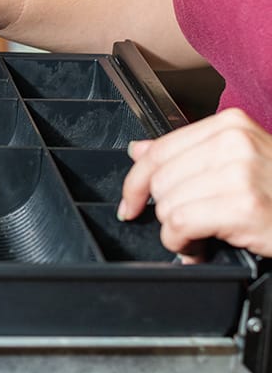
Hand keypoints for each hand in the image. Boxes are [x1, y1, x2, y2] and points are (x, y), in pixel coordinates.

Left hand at [119, 108, 271, 261]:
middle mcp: (232, 143)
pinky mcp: (242, 205)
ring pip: (167, 204)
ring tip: (198, 236)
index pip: (158, 150)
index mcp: (229, 125)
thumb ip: (187, 152)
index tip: (130, 201)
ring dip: (174, 231)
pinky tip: (197, 247)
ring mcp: (238, 173)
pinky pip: (180, 225)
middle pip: (159, 179)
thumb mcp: (237, 159)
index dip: (135, 181)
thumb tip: (139, 150)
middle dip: (162, 210)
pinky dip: (181, 243)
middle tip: (183, 226)